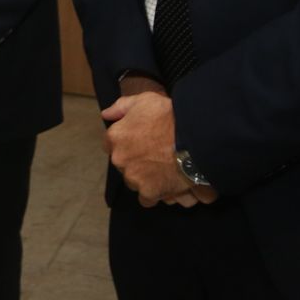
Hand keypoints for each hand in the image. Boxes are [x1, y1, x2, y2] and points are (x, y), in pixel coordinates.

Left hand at [100, 91, 218, 208]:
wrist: (194, 137)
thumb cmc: (168, 115)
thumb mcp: (144, 100)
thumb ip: (121, 107)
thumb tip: (106, 114)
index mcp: (115, 137)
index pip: (111, 144)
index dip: (126, 142)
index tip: (140, 141)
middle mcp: (120, 160)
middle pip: (124, 165)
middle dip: (135, 161)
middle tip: (155, 155)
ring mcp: (134, 178)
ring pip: (135, 182)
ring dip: (145, 179)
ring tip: (163, 171)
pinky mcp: (149, 193)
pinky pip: (147, 198)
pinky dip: (156, 193)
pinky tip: (166, 184)